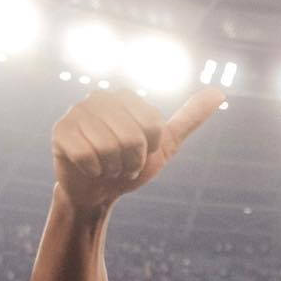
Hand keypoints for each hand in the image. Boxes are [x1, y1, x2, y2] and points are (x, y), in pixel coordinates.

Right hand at [51, 89, 225, 210]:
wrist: (100, 189)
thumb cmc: (132, 163)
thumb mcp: (166, 143)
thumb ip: (190, 117)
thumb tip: (220, 92)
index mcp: (126, 96)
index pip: (152, 125)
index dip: (151, 147)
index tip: (142, 150)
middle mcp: (99, 97)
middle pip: (131, 137)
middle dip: (132, 160)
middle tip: (123, 161)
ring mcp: (76, 111)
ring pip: (108, 147)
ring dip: (113, 167)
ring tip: (108, 164)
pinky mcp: (59, 131)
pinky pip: (86, 156)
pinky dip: (94, 170)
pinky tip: (90, 168)